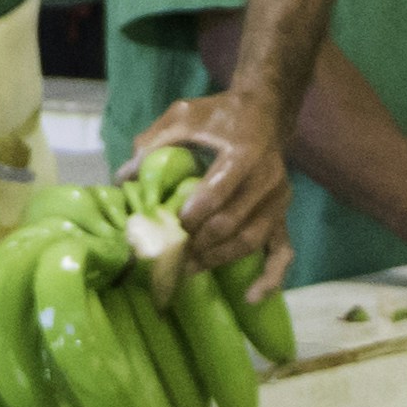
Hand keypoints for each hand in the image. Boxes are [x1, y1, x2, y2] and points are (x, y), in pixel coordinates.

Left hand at [133, 91, 290, 279]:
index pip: (218, 192)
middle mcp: (267, 179)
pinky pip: (283, 251)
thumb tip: (123, 176)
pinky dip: (270, 277)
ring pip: (250, 241)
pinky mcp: (283, 214)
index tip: (168, 225)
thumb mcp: (185, 115)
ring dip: (217, 259)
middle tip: (168, 255)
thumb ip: (154, 142)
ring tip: (186, 270)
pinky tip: (249, 296)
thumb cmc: (220, 114)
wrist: (265, 111)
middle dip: (197, 243)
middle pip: (231, 223)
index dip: (192, 214)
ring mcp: (279, 200)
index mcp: (244, 153)